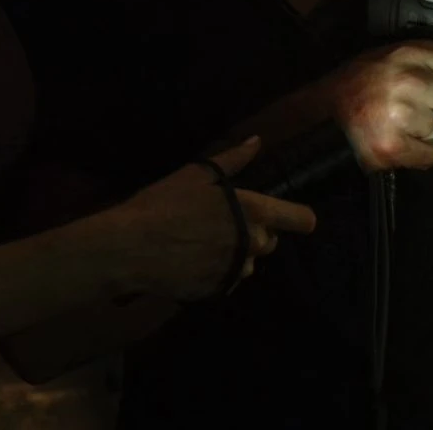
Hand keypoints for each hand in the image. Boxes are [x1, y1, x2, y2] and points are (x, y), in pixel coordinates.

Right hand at [112, 137, 317, 300]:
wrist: (130, 248)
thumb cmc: (163, 204)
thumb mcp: (196, 174)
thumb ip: (233, 159)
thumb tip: (257, 142)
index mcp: (253, 211)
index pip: (302, 220)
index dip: (299, 217)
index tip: (289, 216)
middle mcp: (251, 244)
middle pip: (272, 241)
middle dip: (256, 232)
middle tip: (225, 222)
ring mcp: (235, 271)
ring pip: (250, 262)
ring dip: (238, 254)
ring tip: (205, 242)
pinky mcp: (218, 291)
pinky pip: (228, 279)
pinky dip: (218, 271)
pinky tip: (193, 259)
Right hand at [321, 40, 432, 172]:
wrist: (315, 116)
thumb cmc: (356, 87)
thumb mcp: (390, 58)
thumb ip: (428, 62)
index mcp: (410, 53)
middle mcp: (408, 79)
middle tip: (429, 113)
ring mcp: (400, 114)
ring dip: (430, 135)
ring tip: (400, 125)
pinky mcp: (392, 146)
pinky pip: (429, 157)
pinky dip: (416, 155)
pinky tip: (394, 142)